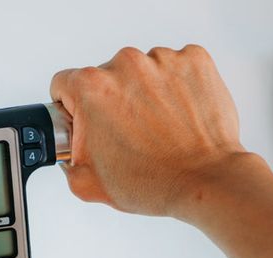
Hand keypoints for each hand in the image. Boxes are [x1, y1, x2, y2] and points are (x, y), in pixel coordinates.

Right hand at [50, 45, 250, 219]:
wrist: (206, 180)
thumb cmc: (155, 181)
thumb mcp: (87, 182)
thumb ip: (67, 158)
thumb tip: (71, 150)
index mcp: (92, 87)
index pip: (65, 83)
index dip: (73, 106)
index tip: (88, 119)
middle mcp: (126, 65)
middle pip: (107, 76)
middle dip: (114, 102)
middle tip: (130, 134)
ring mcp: (163, 60)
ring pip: (144, 71)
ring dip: (147, 93)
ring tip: (160, 128)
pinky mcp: (194, 61)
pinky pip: (177, 67)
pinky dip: (178, 87)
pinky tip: (179, 115)